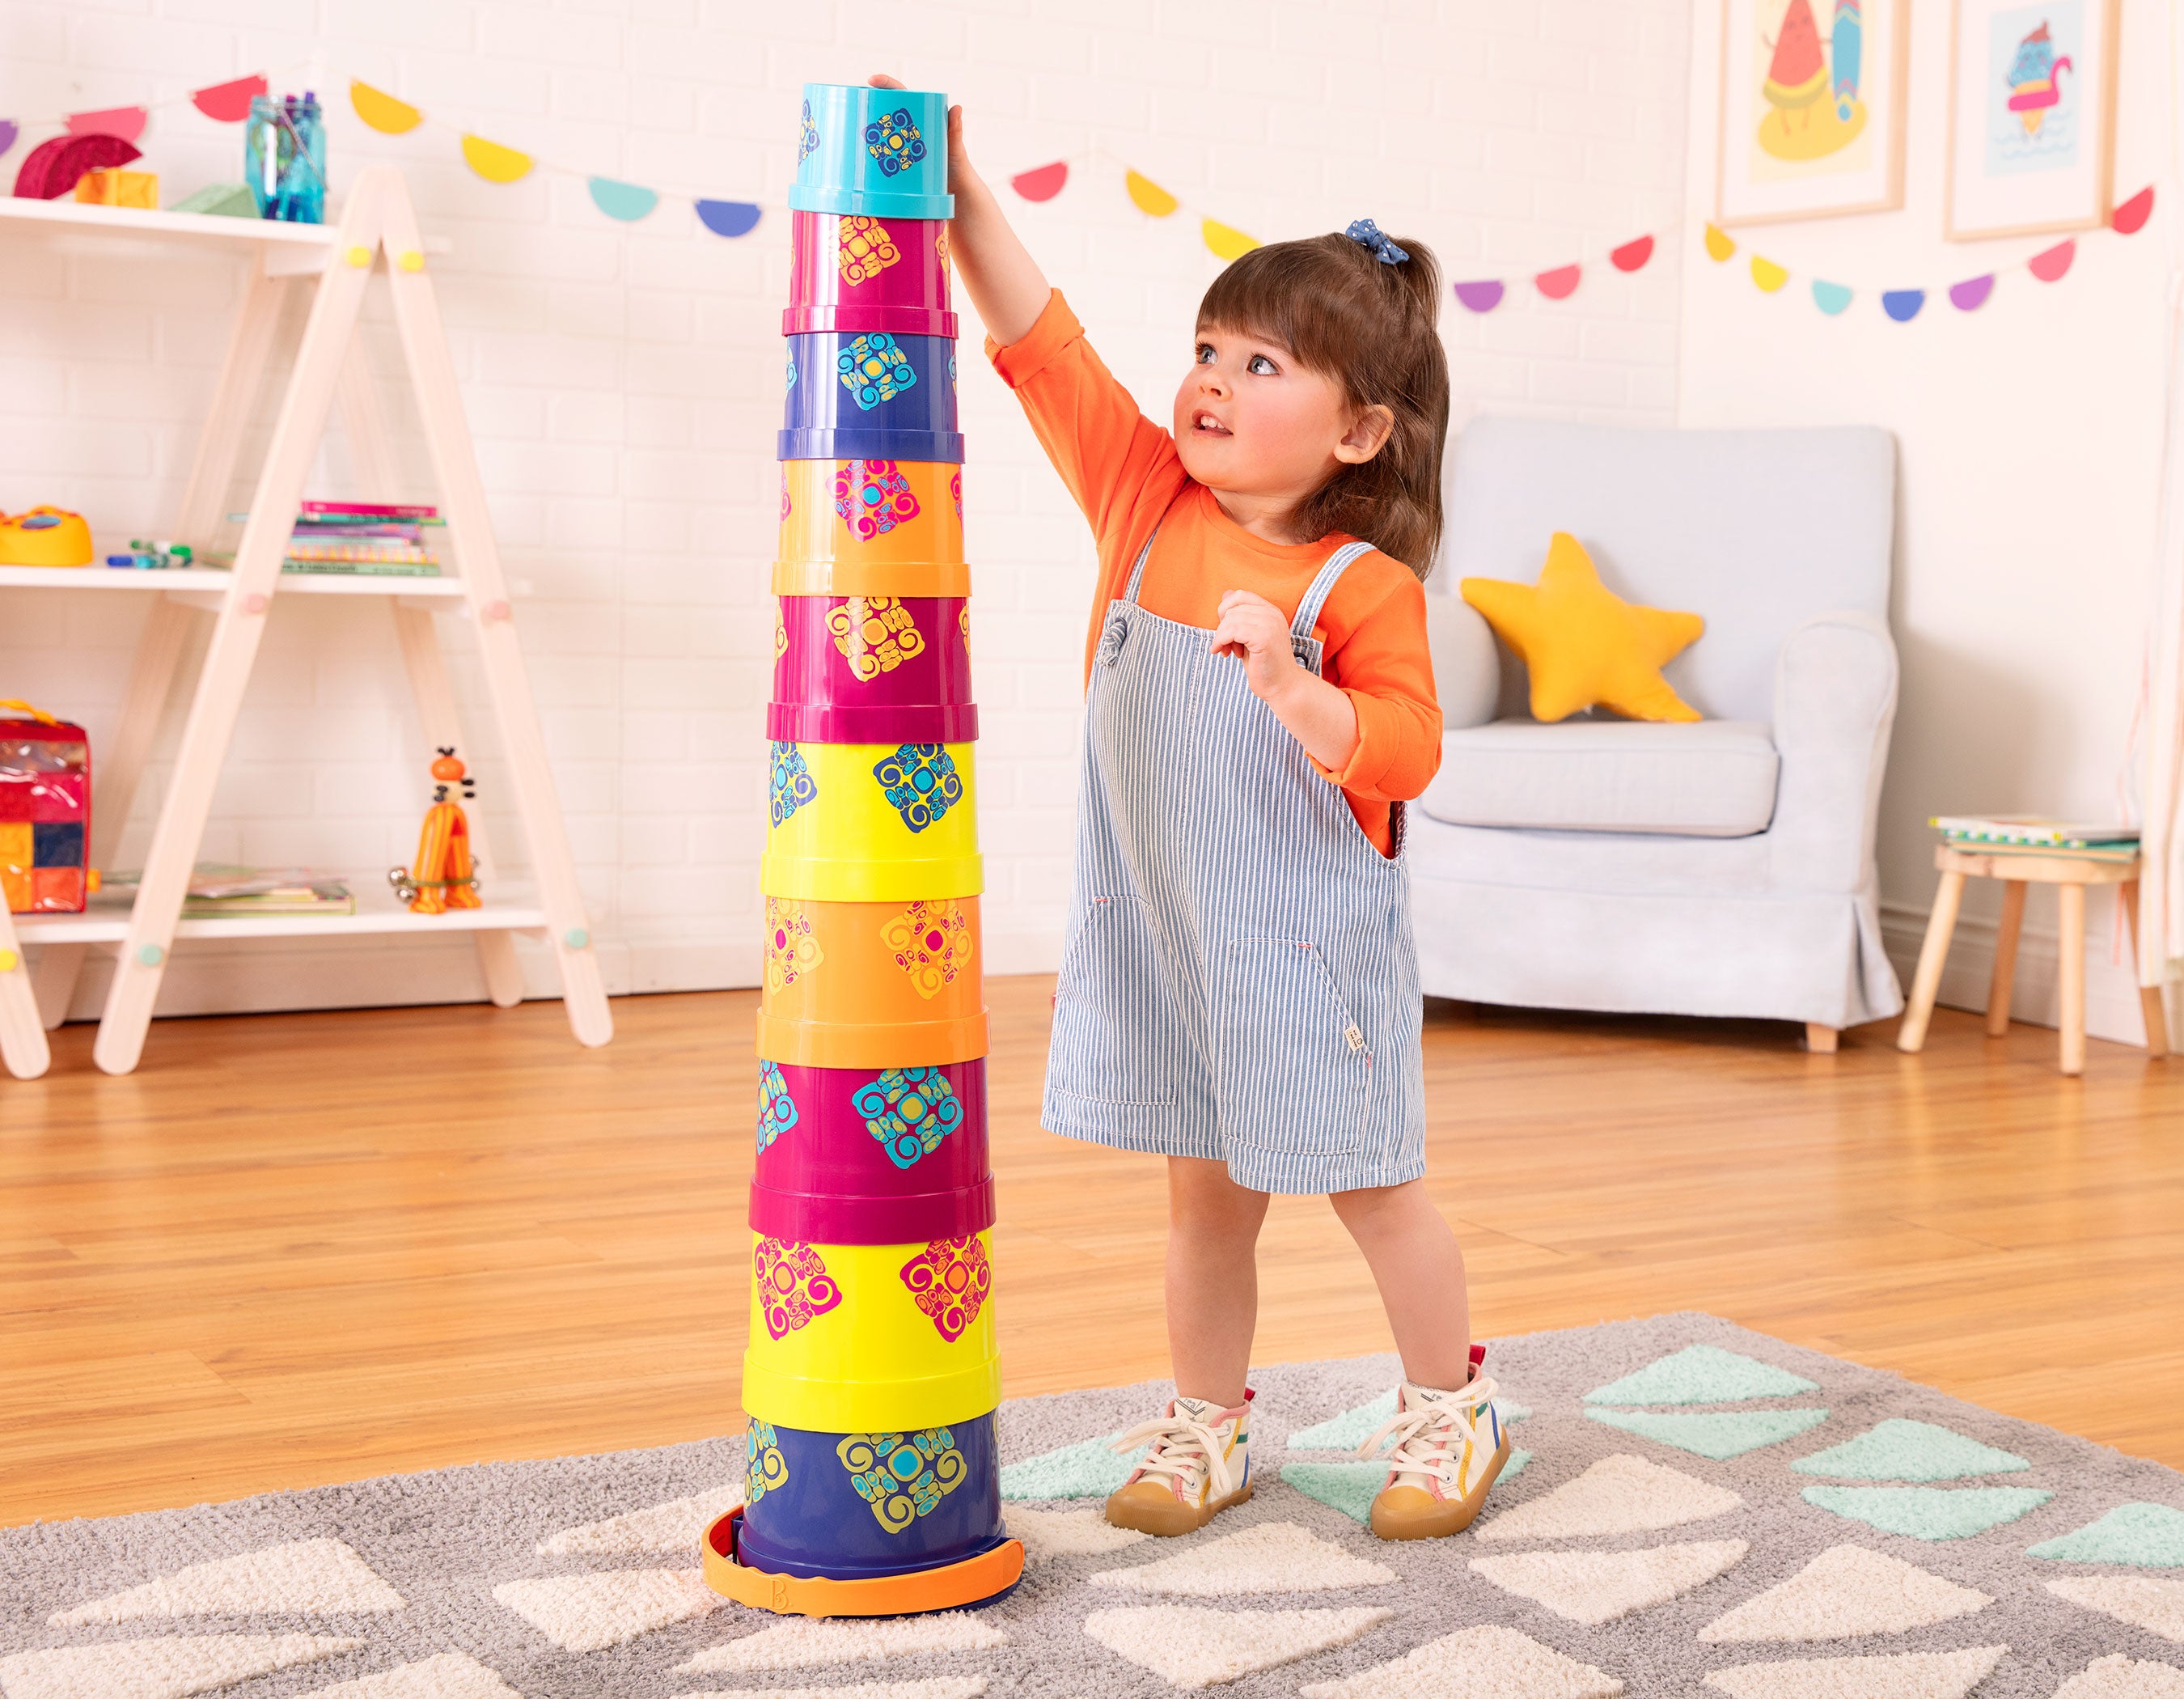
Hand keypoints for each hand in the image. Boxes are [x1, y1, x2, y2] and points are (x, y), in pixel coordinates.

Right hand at [869, 74, 970, 188]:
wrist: (956, 193)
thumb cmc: (958, 166)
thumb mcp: (955, 148)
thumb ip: (955, 130)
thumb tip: (956, 107)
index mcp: (921, 119)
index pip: (901, 95)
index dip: (885, 85)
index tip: (871, 80)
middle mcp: (909, 130)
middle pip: (886, 113)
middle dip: (870, 108)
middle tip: (859, 111)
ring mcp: (902, 146)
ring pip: (881, 135)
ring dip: (868, 134)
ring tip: (857, 136)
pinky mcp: (898, 163)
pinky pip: (882, 156)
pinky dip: (871, 155)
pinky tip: (860, 158)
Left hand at [1211, 589, 1300, 704]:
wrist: (1282, 686)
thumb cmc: (1264, 663)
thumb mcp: (1248, 636)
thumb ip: (1239, 616)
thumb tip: (1225, 594)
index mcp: (1270, 610)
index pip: (1239, 595)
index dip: (1225, 610)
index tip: (1226, 631)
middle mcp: (1272, 613)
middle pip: (1232, 608)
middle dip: (1222, 627)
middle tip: (1227, 646)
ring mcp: (1269, 624)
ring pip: (1230, 619)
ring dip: (1221, 637)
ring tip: (1230, 651)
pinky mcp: (1264, 637)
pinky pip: (1232, 631)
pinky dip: (1221, 642)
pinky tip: (1225, 654)